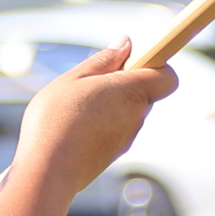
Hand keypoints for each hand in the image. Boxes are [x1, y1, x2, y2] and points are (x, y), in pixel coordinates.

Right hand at [17, 43, 177, 205]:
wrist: (47, 172)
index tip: (131, 60)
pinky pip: (116, 129)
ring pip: (127, 111)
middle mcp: (137, 116)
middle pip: (144, 91)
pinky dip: (102, 123)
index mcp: (132, 92)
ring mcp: (127, 138)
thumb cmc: (56, 121)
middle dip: (124, 83)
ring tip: (77, 106)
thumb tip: (125, 43)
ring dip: (110, 104)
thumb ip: (103, 60)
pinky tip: (76, 125)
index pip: (168, 77)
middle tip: (91, 82)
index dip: (156, 65)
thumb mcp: (73, 79)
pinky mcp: (115, 153)